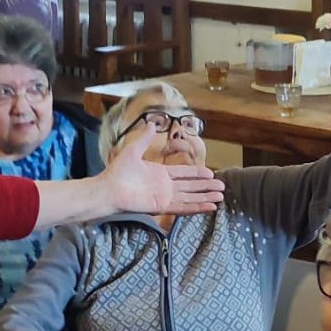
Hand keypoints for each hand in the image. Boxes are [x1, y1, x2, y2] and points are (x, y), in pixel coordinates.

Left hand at [101, 125, 223, 216]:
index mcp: (160, 174)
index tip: (211, 173)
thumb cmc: (118, 171)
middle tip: (222, 186)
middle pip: (191, 186)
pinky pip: (183, 207)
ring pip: (190, 197)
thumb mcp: (133, 150)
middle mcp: (165, 186)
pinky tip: (210, 206)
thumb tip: (151, 123)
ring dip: (205, 197)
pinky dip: (197, 207)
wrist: (109, 188)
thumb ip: (144, 138)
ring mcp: (165, 197)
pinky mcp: (163, 207)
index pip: (184, 173)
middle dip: (206, 186)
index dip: (198, 173)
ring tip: (221, 196)